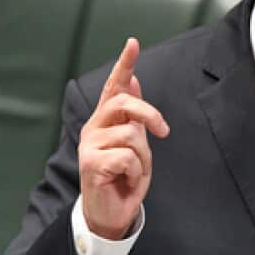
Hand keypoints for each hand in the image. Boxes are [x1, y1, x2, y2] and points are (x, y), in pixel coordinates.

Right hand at [78, 38, 169, 239]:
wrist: (110, 212)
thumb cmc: (124, 178)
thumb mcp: (135, 144)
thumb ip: (133, 116)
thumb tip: (134, 80)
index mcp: (106, 121)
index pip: (113, 87)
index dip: (124, 64)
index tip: (133, 42)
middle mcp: (94, 128)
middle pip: (124, 103)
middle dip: (150, 115)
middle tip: (164, 132)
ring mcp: (89, 145)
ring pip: (131, 136)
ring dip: (143, 159)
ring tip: (133, 172)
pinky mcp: (90, 163)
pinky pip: (128, 158)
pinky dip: (137, 173)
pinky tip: (126, 181)